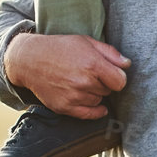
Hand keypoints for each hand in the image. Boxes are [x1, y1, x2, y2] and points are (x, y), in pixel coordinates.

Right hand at [4, 32, 130, 118]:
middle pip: (108, 90)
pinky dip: (95, 110)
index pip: (120, 82)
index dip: (117, 77)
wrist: (29, 59)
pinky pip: (89, 114)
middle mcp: (84, 82)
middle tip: (89, 73)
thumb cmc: (59, 48)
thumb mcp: (85, 41)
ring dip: (94, 93)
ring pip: (98, 100)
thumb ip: (109, 52)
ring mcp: (74, 96)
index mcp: (92, 64)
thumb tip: (127, 64)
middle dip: (103, 82)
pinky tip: (96, 105)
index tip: (111, 73)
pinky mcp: (65, 107)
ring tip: (80, 81)